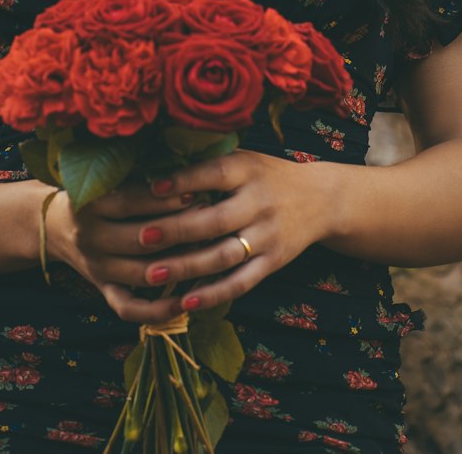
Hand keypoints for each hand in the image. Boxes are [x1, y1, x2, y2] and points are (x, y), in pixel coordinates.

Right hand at [44, 176, 202, 325]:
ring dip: (176, 267)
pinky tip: (185, 304)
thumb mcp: (107, 178)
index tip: (194, 191)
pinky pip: (129, 308)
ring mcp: (96, 267)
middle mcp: (89, 237)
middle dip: (179, 230)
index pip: (131, 201)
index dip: (164, 198)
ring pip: (140, 273)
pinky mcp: (102, 290)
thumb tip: (185, 164)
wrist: (56, 225)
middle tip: (210, 222)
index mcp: (90, 203)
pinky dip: (156, 311)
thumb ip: (138, 173)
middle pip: (139, 238)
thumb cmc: (97, 193)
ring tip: (207, 256)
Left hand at [125, 149, 331, 314]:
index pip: (214, 174)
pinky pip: (241, 283)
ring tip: (152, 274)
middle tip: (140, 237)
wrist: (321, 198)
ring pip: (223, 256)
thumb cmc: (266, 175)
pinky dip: (213, 294)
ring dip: (187, 268)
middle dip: (176, 229)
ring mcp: (268, 236)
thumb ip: (207, 165)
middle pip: (215, 220)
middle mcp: (259, 202)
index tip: (151, 187)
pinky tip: (186, 302)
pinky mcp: (273, 262)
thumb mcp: (243, 159)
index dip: (184, 180)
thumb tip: (154, 171)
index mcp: (248, 170)